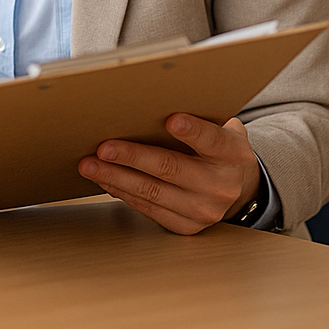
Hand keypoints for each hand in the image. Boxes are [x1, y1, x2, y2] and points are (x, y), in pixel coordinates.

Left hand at [78, 114, 260, 235]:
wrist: (237, 186)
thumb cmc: (217, 147)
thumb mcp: (220, 128)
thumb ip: (198, 119)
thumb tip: (150, 102)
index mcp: (232, 154)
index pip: (212, 140)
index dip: (192, 131)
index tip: (171, 120)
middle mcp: (221, 185)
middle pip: (171, 168)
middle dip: (132, 157)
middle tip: (104, 148)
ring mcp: (204, 210)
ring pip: (152, 192)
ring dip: (116, 178)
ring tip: (91, 166)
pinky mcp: (187, 226)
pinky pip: (149, 209)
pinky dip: (124, 193)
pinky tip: (106, 181)